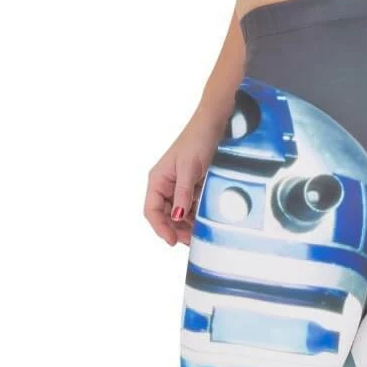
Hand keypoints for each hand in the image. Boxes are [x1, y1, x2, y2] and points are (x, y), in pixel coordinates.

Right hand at [144, 115, 224, 245]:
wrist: (214, 125)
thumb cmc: (197, 140)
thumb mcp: (188, 168)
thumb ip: (182, 193)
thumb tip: (176, 216)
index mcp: (158, 180)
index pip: (152, 211)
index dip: (160, 228)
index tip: (172, 241)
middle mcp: (165, 185)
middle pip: (165, 216)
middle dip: (176, 230)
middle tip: (190, 241)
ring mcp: (179, 187)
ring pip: (178, 215)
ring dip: (186, 226)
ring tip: (198, 235)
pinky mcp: (192, 188)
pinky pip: (190, 208)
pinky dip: (196, 217)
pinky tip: (204, 223)